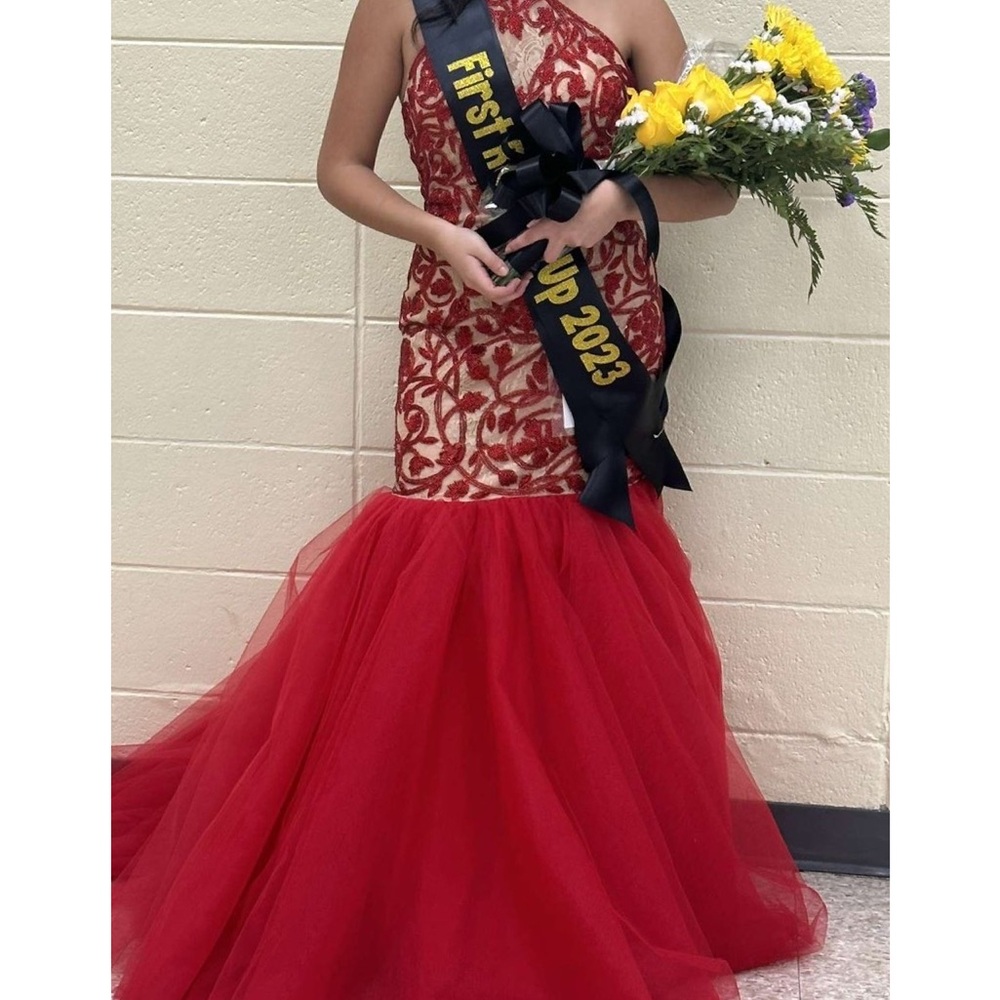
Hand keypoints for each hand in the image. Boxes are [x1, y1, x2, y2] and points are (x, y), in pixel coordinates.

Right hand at [428, 221, 532, 303]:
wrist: (442, 238)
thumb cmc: (460, 240)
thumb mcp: (479, 247)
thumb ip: (493, 261)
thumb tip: (506, 273)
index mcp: (476, 279)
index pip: (496, 294)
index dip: (511, 290)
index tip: (520, 279)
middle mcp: (476, 284)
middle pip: (497, 298)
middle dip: (514, 293)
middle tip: (527, 279)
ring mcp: (475, 282)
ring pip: (495, 294)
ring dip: (510, 289)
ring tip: (523, 277)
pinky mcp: (475, 277)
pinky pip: (492, 287)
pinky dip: (504, 285)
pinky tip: (511, 274)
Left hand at [502, 179, 639, 264]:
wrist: (614, 200)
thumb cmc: (586, 191)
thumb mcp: (562, 196)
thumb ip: (547, 211)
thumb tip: (534, 220)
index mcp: (553, 225)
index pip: (530, 237)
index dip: (518, 244)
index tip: (508, 249)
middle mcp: (563, 237)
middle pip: (549, 256)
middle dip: (549, 252)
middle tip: (554, 240)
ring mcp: (577, 242)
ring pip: (568, 244)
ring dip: (569, 236)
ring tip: (579, 221)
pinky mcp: (590, 243)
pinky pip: (583, 240)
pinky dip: (583, 234)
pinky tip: (590, 222)